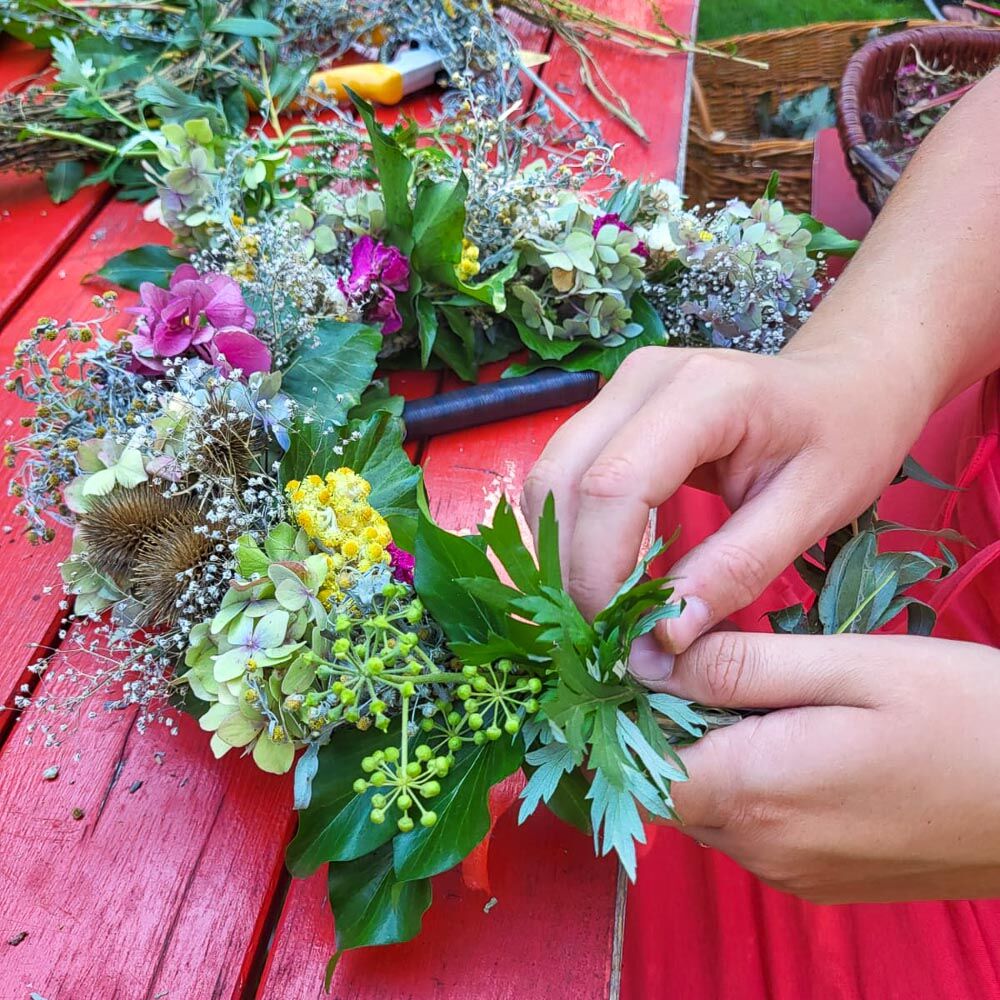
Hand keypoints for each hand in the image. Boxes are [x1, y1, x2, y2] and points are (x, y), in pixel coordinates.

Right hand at [522, 344, 932, 672]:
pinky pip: (563, 475)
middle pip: (564, 480)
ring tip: (597, 613)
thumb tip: (662, 639)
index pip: (615, 486)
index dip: (601, 569)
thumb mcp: (811, 510)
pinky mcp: (609, 408)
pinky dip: (568, 533)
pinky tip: (597, 574)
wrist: (846, 381)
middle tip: (601, 636)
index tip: (619, 638)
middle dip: (570, 569)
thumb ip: (736, 570)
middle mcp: (642, 378)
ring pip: (549, 478)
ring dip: (559, 553)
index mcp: (704, 392)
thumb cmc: (846, 438)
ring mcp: (619, 388)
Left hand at [661, 630, 999, 902]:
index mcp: (759, 793)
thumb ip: (736, 666)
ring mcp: (793, 873)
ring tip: (768, 696)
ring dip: (714, 753)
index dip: (630, 713)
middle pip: (670, 786)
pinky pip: (751, 828)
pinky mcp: (820, 879)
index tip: (651, 662)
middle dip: (672, 726)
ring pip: (708, 806)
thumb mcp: (848, 665)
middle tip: (718, 664)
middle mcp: (763, 849)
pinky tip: (799, 740)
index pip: (639, 766)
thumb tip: (641, 659)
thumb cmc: (962, 715)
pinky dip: (751, 782)